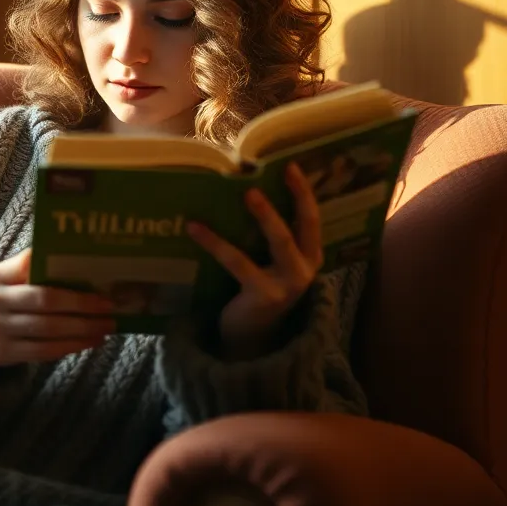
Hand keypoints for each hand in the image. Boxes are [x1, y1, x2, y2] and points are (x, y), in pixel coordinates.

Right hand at [0, 249, 117, 366]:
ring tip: (106, 326)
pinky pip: (43, 351)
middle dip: (83, 304)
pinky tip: (88, 341)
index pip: (31, 266)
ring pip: (49, 330)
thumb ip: (25, 269)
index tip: (92, 273)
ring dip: (83, 329)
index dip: (62, 269)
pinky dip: (70, 346)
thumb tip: (73, 262)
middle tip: (109, 306)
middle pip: (46, 301)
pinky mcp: (3, 354)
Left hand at [186, 162, 323, 359]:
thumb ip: (269, 238)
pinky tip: (195, 228)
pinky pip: (238, 262)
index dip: (303, 193)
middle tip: (278, 174)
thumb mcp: (271, 264)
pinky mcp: (263, 295)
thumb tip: (241, 191)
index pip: (311, 220)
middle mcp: (305, 270)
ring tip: (247, 193)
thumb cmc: (258, 290)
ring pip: (279, 242)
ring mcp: (287, 284)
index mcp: (309, 258)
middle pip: (302, 228)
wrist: (251, 339)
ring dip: (265, 216)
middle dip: (295, 198)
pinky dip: (215, 242)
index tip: (290, 166)